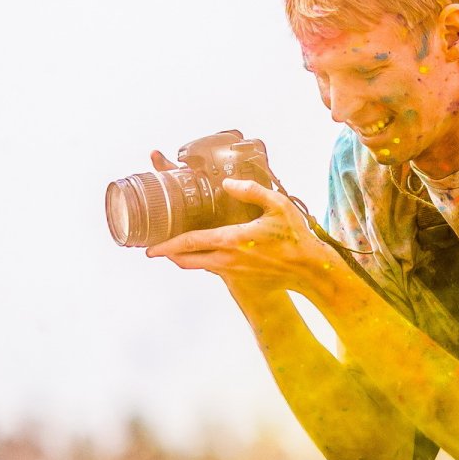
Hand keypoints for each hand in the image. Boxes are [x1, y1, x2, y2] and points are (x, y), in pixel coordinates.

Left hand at [146, 176, 335, 296]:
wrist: (309, 270)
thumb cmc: (295, 237)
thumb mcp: (278, 206)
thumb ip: (252, 191)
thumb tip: (227, 183)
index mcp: (231, 241)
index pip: (190, 243)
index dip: (166, 245)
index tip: (149, 248)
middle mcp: (227, 260)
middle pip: (186, 261)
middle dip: (167, 254)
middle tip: (153, 246)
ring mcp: (232, 270)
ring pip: (197, 266)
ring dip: (183, 257)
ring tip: (173, 244)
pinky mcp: (239, 276)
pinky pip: (211, 268)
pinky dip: (200, 259)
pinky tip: (202, 248)